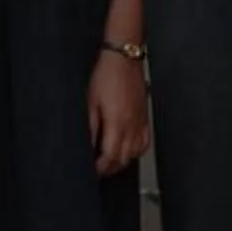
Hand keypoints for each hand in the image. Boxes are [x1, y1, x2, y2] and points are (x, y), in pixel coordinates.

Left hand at [89, 49, 149, 175]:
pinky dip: (137, 151)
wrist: (124, 59)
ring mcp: (140, 122)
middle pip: (124, 158)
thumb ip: (90, 126)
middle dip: (111, 168)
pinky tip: (129, 150)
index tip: (93, 170)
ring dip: (123, 161)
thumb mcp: (90, 102)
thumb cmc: (106, 76)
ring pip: (135, 153)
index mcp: (117, 123)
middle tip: (99, 169)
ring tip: (111, 161)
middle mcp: (131, 125)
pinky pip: (145, 141)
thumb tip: (86, 145)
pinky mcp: (145, 116)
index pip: (110, 156)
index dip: (101, 167)